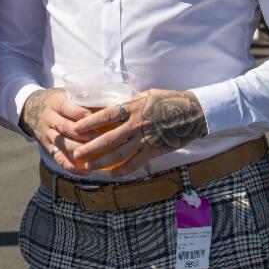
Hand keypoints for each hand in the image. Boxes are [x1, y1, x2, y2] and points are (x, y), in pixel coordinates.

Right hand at [20, 88, 91, 172]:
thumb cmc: (58, 100)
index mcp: (54, 102)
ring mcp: (47, 134)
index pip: (65, 107)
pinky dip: (71, 166)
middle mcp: (49, 118)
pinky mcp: (48, 147)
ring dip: (78, 150)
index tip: (91, 116)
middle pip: (63, 127)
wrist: (31, 109)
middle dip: (81, 133)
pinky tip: (85, 171)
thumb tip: (104, 96)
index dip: (77, 112)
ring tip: (94, 155)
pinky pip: (58, 158)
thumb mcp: (64, 92)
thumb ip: (81, 95)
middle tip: (99, 137)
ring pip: (61, 144)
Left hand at [70, 89, 207, 176]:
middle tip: (76, 153)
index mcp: (134, 107)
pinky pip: (135, 162)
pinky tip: (112, 174)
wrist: (193, 113)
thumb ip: (131, 101)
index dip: (89, 122)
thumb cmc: (170, 100)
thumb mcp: (148, 94)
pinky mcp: (154, 150)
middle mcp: (137, 124)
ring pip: (119, 153)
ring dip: (102, 161)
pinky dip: (122, 170)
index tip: (75, 127)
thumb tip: (116, 104)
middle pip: (109, 138)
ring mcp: (145, 139)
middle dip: (90, 147)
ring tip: (88, 167)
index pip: (106, 115)